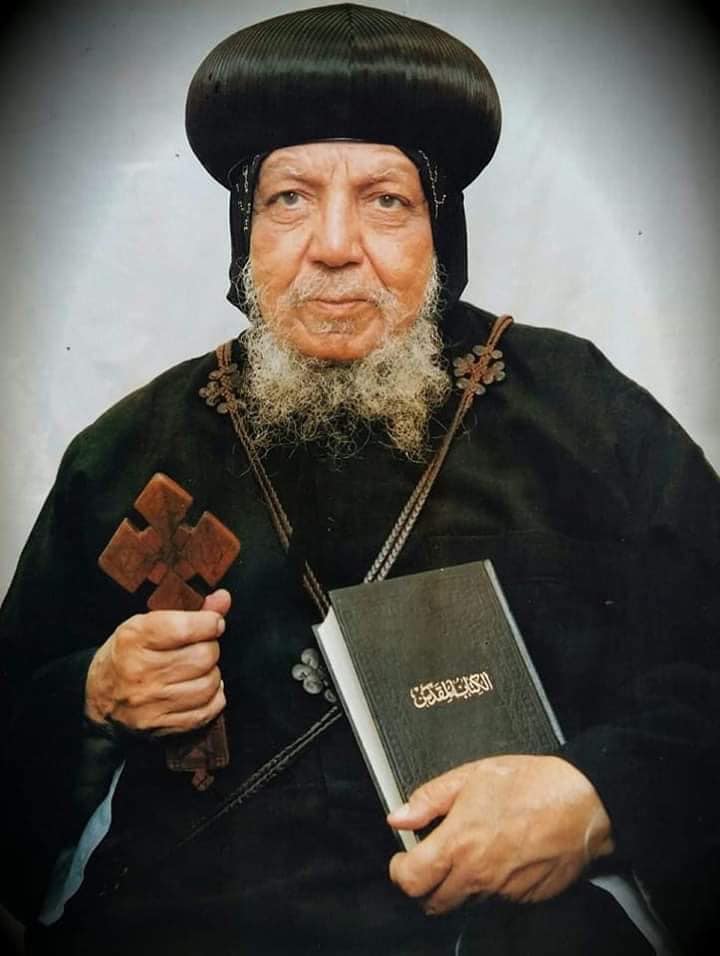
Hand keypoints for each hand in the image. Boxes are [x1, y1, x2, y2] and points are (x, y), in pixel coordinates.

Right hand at [85, 589, 230, 735]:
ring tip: (198, 669)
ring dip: (212, 673)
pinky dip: (212, 698)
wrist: (98, 700)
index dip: (210, 623)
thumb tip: (224, 598)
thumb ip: (189, 611)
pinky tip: (200, 688)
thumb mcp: (146, 624)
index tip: (213, 623)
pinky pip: (206, 711)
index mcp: (134, 639)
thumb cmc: (127, 655)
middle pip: (204, 656)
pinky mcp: (161, 726)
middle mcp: (141, 672)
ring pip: (209, 683)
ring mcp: (151, 703)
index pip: (186, 628)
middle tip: (201, 647)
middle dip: (210, 647)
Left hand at [387, 754, 613, 913]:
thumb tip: (399, 817)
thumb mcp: (470, 776)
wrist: (583, 802)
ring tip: (474, 848)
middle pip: (434, 902)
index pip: (411, 880)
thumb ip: (429, 799)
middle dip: (426, 884)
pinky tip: (502, 854)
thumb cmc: (531, 784)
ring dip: (460, 884)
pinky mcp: (525, 898)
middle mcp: (478, 874)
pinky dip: (492, 883)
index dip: (400, 871)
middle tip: (433, 859)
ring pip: (466, 901)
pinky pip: (497, 898)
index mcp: (458, 844)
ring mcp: (502, 891)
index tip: (403, 860)